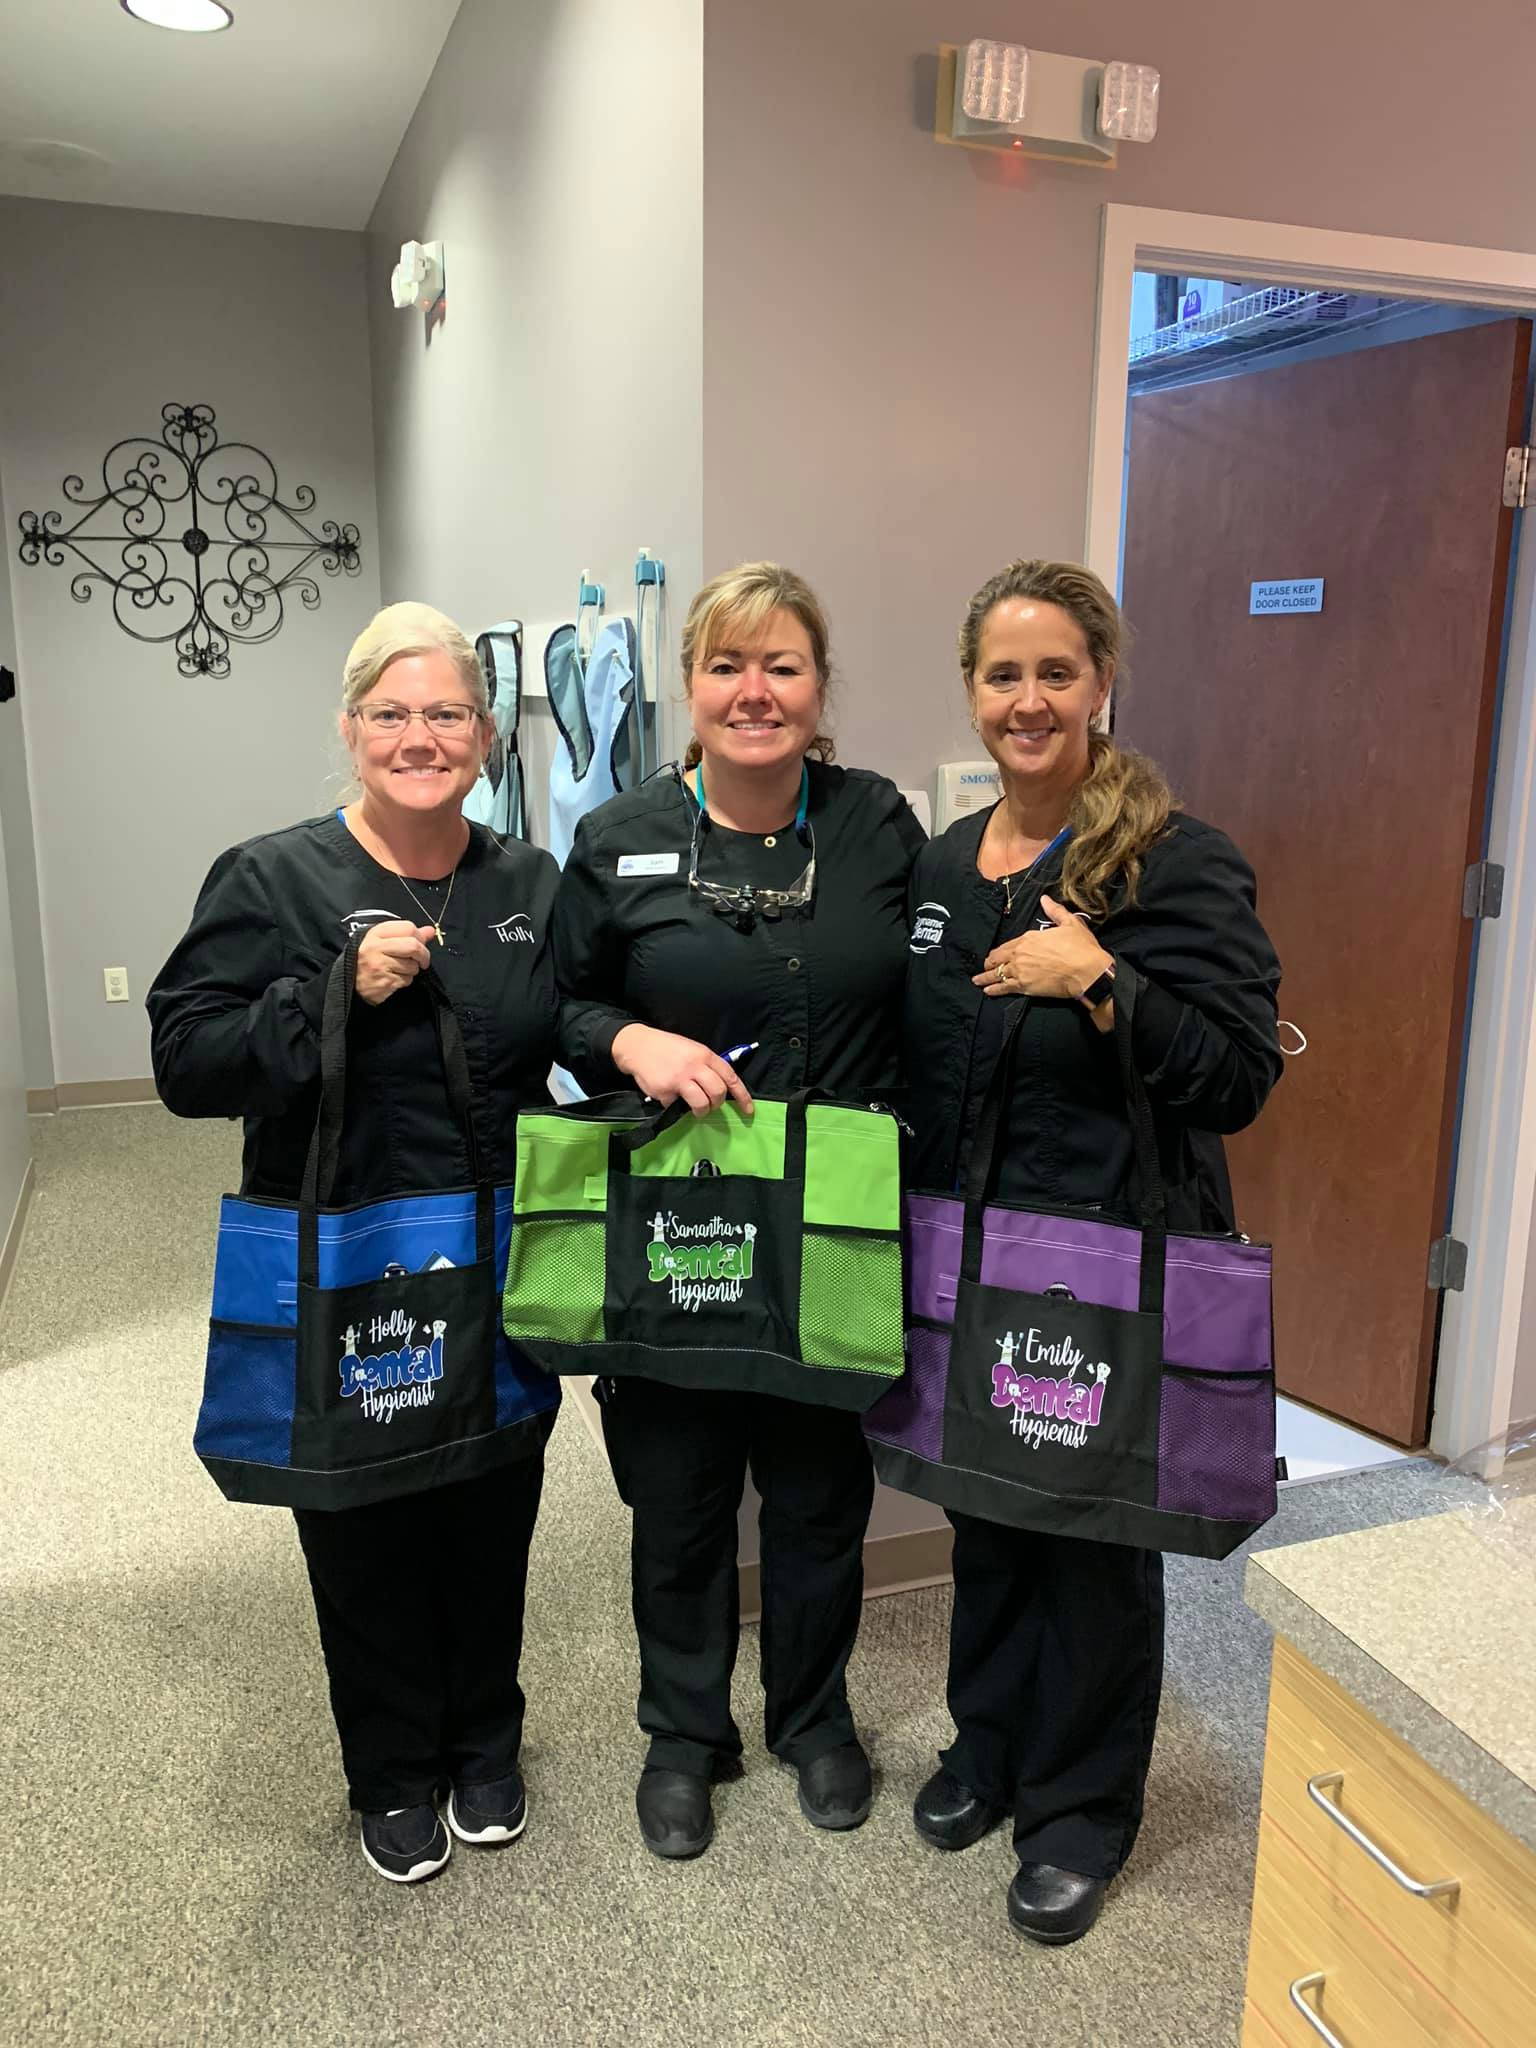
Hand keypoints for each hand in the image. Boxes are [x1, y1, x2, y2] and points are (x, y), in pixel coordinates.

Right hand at [355, 920, 435, 1004]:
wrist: (351, 982)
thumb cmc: (370, 959)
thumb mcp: (384, 941)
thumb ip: (407, 935)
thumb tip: (430, 930)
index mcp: (376, 933)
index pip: (408, 927)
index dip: (420, 936)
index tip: (420, 943)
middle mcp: (376, 947)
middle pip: (413, 946)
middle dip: (423, 955)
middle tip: (422, 961)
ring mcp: (379, 965)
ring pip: (412, 966)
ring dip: (412, 970)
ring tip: (400, 970)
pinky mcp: (384, 981)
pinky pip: (407, 980)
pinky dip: (406, 981)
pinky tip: (395, 978)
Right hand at [611, 1023, 755, 1118]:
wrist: (638, 1046)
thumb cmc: (667, 1048)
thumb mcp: (693, 1049)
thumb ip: (707, 1065)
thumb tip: (720, 1086)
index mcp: (705, 1055)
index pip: (730, 1077)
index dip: (742, 1095)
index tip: (748, 1109)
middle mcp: (695, 1066)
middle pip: (718, 1093)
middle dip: (716, 1104)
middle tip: (710, 1104)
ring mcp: (679, 1079)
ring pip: (702, 1104)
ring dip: (701, 1111)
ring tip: (696, 1109)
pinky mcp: (665, 1092)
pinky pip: (677, 1107)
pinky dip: (675, 1105)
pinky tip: (670, 1096)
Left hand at [974, 895, 1111, 1004]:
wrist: (1088, 971)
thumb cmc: (1081, 947)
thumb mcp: (1070, 923)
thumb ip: (1055, 911)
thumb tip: (1045, 899)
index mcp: (1029, 938)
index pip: (1007, 945)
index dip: (999, 951)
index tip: (994, 954)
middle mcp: (1020, 954)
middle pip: (997, 959)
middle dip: (989, 963)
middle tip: (984, 967)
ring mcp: (1020, 971)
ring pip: (997, 974)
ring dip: (985, 978)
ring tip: (977, 981)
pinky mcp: (1025, 987)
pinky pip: (1004, 988)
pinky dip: (994, 990)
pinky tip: (987, 991)